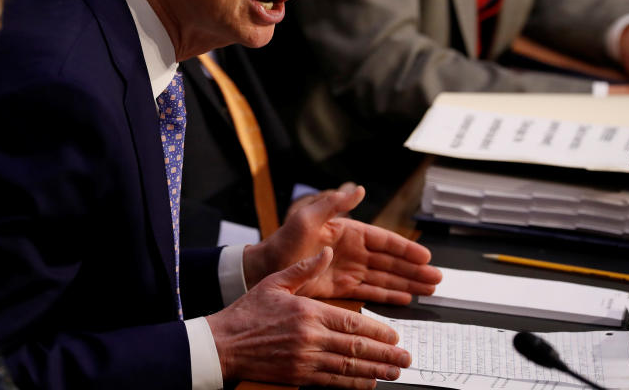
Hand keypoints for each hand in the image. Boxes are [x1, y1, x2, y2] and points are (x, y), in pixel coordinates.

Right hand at [207, 248, 409, 387]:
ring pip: (348, 367)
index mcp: (308, 312)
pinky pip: (333, 381)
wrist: (223, 345)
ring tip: (394, 373)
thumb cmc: (247, 313)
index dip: (377, 331)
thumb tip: (327, 252)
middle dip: (385, 354)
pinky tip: (368, 384)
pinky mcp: (298, 377)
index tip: (394, 335)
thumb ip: (304, 268)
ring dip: (375, 371)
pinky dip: (353, 384)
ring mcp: (305, 360)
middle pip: (356, 348)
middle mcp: (310, 337)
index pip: (352, 323)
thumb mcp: (275, 282)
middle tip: (405, 359)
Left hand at [243, 185, 441, 303]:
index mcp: (348, 232)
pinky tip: (406, 299)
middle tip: (437, 279)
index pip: (384, 241)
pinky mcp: (342, 287)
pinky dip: (389, 295)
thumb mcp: (307, 217)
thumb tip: (358, 189)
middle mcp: (353, 251)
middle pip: (391, 262)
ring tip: (429, 290)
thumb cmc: (284, 240)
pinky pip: (371, 291)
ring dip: (407, 283)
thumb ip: (333, 204)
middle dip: (414, 270)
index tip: (425, 257)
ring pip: (385, 278)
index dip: (405, 249)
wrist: (265, 267)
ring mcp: (349, 270)